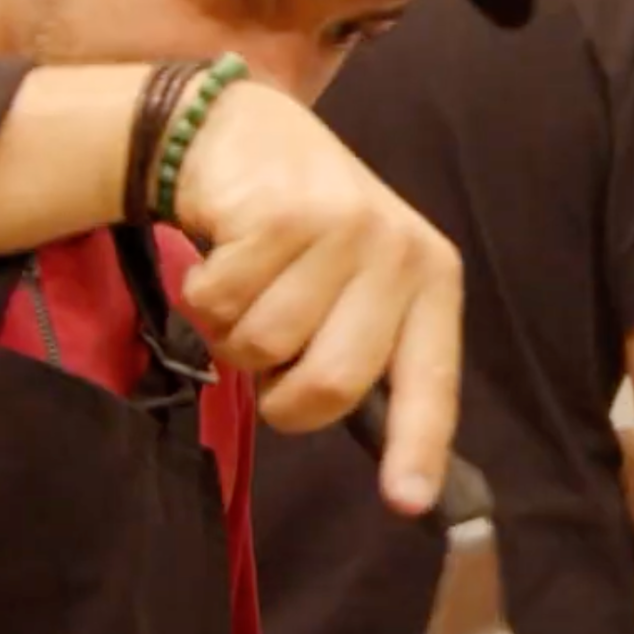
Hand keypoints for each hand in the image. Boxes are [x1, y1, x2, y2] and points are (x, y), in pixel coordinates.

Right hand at [171, 80, 460, 516]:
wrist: (241, 131)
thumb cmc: (301, 227)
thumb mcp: (356, 279)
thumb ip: (366, 348)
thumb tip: (391, 466)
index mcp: (430, 279)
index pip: (430, 379)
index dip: (417, 446)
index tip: (405, 501)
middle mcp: (397, 252)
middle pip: (332, 382)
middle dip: (281, 395)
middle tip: (268, 360)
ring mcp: (339, 228)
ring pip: (264, 345)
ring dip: (233, 336)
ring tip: (246, 289)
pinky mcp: (279, 212)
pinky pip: (219, 305)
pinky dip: (202, 296)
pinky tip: (222, 254)